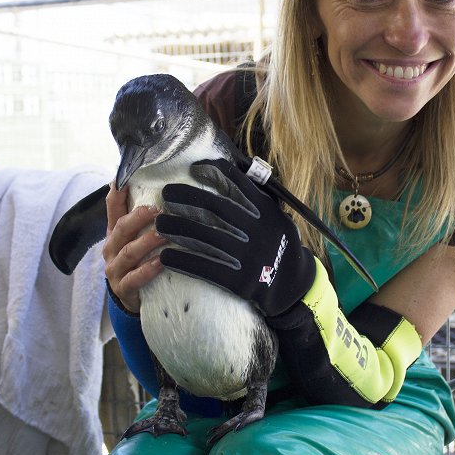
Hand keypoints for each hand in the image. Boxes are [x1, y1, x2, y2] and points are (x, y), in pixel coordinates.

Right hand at [103, 184, 162, 313]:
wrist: (132, 298)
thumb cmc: (140, 262)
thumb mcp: (139, 239)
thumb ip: (148, 220)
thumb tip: (173, 191)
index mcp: (115, 232)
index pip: (112, 207)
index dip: (117, 191)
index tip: (125, 177)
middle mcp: (111, 248)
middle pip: (121, 228)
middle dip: (138, 218)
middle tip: (157, 210)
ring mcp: (115, 269)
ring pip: (128, 252)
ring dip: (147, 242)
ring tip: (164, 235)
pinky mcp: (123, 288)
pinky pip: (134, 278)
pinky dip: (148, 269)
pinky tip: (162, 262)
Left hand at [155, 159, 315, 316]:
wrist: (293, 285)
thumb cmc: (280, 245)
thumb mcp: (277, 217)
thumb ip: (257, 200)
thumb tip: (228, 174)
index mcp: (266, 212)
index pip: (238, 184)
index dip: (213, 173)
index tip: (194, 169)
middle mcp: (257, 231)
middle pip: (214, 208)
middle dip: (186, 197)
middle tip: (166, 194)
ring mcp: (248, 256)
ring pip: (205, 237)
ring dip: (178, 228)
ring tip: (160, 223)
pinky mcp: (239, 280)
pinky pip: (206, 268)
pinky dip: (183, 261)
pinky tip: (165, 257)